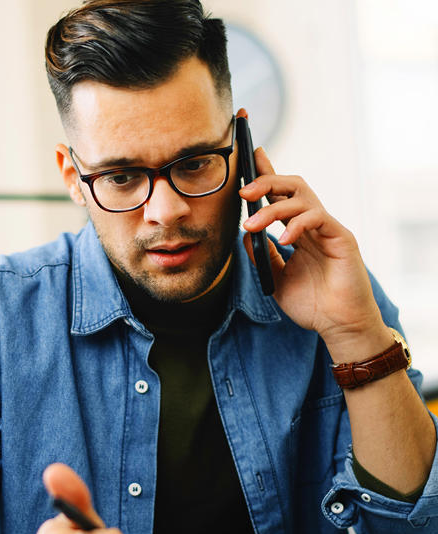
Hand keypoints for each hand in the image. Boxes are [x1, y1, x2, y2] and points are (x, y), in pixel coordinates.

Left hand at [240, 146, 389, 359]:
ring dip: (272, 209)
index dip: (267, 174)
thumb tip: (245, 234)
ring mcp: (328, 230)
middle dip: (266, 181)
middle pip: (292, 187)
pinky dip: (297, 225)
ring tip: (253, 226)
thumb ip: (262, 256)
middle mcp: (313, 226)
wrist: (338, 326)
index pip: (281, 196)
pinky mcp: (341, 238)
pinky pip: (318, 218)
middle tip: (243, 192)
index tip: (251, 156)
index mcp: (297, 232)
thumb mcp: (276, 278)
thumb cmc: (312, 305)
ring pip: (302, 199)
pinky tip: (284, 240)